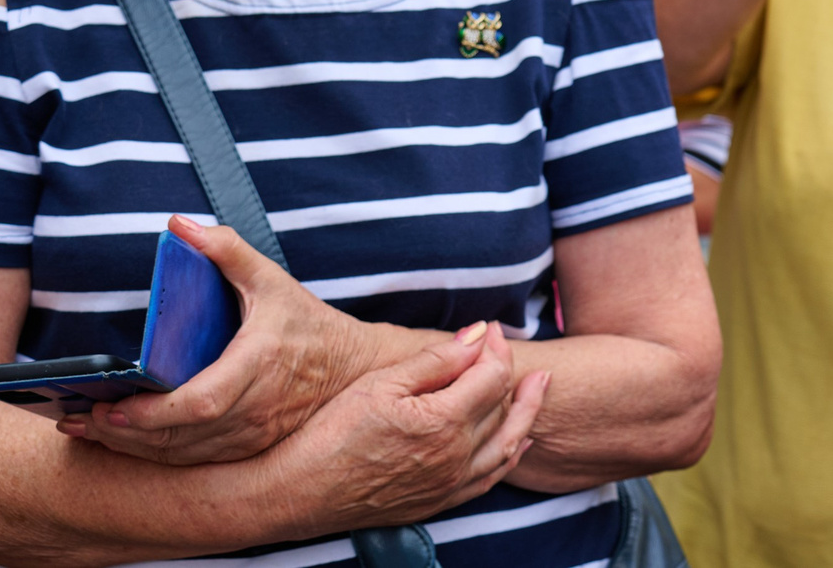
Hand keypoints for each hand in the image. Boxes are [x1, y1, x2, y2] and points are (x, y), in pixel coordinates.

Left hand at [62, 215, 394, 464]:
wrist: (352, 365)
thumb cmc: (306, 321)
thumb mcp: (271, 279)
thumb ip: (226, 251)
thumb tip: (178, 225)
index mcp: (261, 361)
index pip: (203, 402)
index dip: (154, 412)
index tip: (114, 403)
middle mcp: (258, 405)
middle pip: (182, 435)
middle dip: (127, 432)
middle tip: (86, 418)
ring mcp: (255, 432)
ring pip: (184, 455)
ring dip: (135, 448)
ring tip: (94, 430)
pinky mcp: (251, 447)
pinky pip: (196, 461)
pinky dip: (158, 456)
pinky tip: (129, 442)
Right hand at [268, 321, 549, 534]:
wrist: (295, 494)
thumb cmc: (330, 433)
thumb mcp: (381, 384)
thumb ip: (436, 360)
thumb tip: (478, 335)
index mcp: (444, 423)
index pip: (493, 376)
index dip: (496, 347)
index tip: (488, 329)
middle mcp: (456, 457)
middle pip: (504, 407)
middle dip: (510, 372)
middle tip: (507, 348)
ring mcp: (449, 484)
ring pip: (507, 445)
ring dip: (525, 413)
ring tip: (538, 387)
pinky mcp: (437, 503)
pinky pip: (489, 478)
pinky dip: (510, 455)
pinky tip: (519, 442)